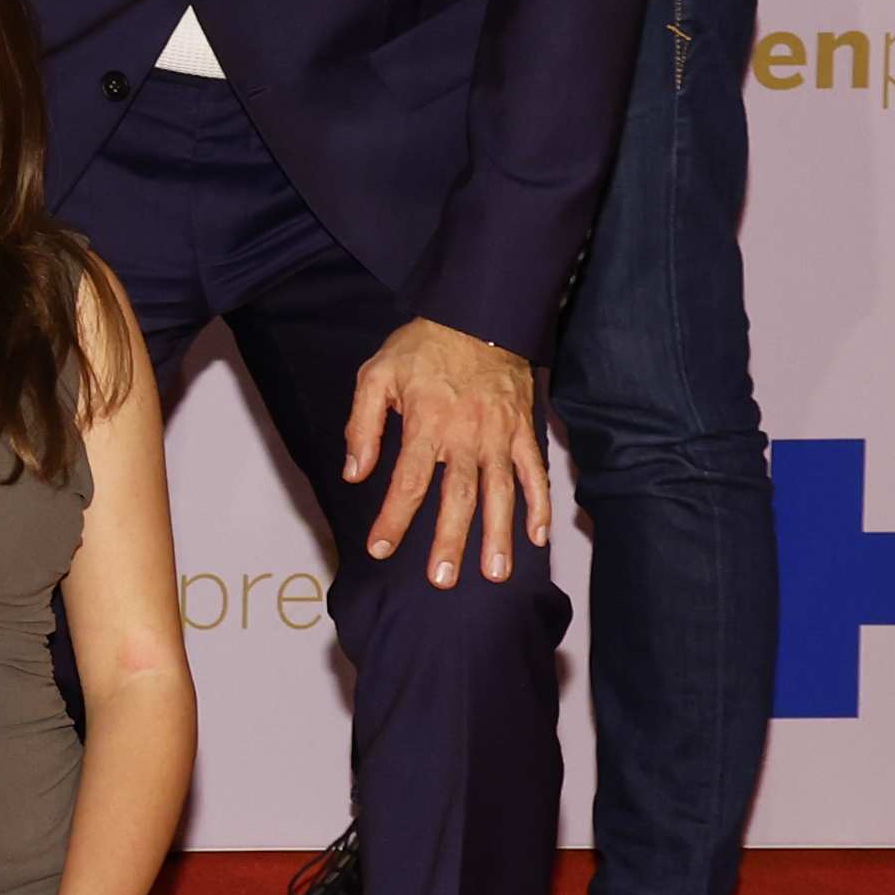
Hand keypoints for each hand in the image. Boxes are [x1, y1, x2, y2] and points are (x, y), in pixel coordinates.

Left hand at [343, 319, 553, 580]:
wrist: (478, 316)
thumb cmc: (421, 348)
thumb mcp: (376, 375)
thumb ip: (363, 425)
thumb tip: (355, 472)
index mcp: (427, 423)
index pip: (408, 481)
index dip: (394, 518)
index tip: (380, 549)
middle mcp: (466, 435)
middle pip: (459, 496)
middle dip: (451, 540)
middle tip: (443, 579)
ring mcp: (500, 435)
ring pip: (501, 492)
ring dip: (499, 534)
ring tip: (495, 573)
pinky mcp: (523, 431)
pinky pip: (535, 473)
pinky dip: (539, 505)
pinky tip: (538, 536)